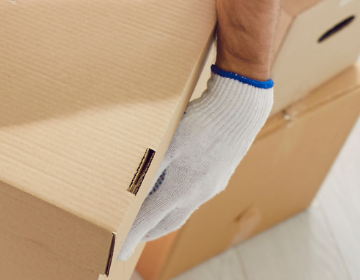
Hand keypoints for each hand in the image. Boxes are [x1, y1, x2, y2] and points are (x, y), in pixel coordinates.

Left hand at [120, 67, 272, 259]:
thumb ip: (150, 168)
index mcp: (183, 188)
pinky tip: (173, 193)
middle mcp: (199, 193)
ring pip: (184, 209)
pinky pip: (194, 197)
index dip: (134, 234)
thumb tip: (132, 188)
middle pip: (170, 220)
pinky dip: (179, 203)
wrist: (239, 112)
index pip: (151, 219)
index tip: (121, 249)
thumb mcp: (167, 144)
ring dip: (165, 217)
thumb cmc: (200, 124)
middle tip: (133, 236)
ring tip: (150, 218)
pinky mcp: (218, 176)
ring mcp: (212, 186)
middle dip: (150, 231)